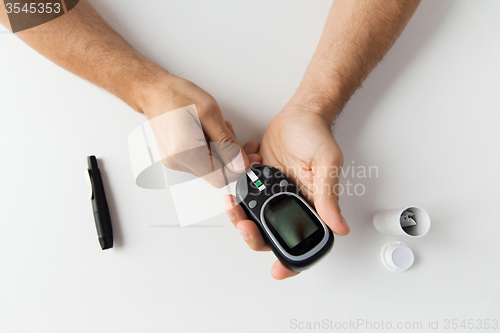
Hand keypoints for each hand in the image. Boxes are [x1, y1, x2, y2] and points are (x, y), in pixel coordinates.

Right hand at [143, 74, 257, 186]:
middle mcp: (177, 161)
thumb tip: (241, 164)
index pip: (220, 177)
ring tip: (221, 129)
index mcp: (185, 152)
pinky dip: (211, 150)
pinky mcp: (175, 158)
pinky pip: (200, 161)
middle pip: (215, 174)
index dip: (238, 168)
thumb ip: (227, 143)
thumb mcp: (211, 114)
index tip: (250, 157)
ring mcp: (174, 161)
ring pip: (209, 168)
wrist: (154, 91)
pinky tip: (211, 134)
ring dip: (222, 152)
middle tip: (243, 142)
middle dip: (232, 158)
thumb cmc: (177, 95)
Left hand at [224, 98, 349, 279]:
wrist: (299, 114)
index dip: (290, 260)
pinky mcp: (258, 179)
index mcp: (309, 204)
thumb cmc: (316, 136)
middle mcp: (289, 202)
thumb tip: (339, 227)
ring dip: (238, 211)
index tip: (277, 270)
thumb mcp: (327, 164)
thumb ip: (328, 196)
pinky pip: (242, 191)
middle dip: (251, 233)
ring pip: (251, 215)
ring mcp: (271, 192)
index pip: (301, 240)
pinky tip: (243, 168)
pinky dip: (237, 184)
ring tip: (231, 200)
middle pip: (268, 232)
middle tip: (242, 222)